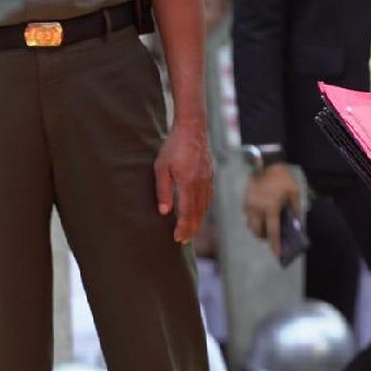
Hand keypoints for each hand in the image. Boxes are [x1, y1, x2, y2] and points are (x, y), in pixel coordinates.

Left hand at [154, 121, 213, 242]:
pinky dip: (203, 209)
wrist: (192, 129)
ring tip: (190, 232)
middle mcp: (202, 183)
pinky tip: (198, 214)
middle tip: (183, 241)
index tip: (177, 238)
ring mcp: (208, 179)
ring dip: (197, 221)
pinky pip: (208, 197)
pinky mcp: (210, 175)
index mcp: (189, 182)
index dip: (183, 227)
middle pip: (198, 212)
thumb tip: (165, 211)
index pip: (187, 211)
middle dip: (191, 228)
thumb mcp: (161, 168)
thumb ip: (163, 190)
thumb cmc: (173, 147)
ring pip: (204, 206)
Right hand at [244, 163, 300, 258]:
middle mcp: (257, 210)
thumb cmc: (281, 179)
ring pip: (250, 225)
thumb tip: (295, 224)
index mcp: (271, 209)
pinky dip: (254, 219)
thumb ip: (294, 210)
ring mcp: (248, 206)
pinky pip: (248, 216)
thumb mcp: (294, 193)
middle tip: (271, 235)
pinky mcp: (244, 202)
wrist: (264, 164)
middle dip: (264, 237)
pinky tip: (260, 214)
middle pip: (257, 231)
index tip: (276, 255)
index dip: (275, 244)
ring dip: (257, 229)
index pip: (273, 231)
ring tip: (265, 225)